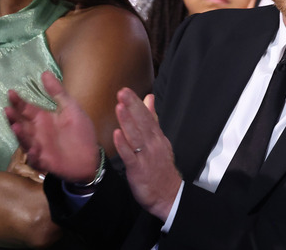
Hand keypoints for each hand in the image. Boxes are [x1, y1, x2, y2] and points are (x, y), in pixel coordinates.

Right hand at [6, 72, 99, 182]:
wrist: (90, 157)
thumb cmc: (80, 132)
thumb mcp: (71, 108)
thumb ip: (58, 92)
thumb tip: (45, 72)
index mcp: (43, 118)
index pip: (26, 108)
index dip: (18, 101)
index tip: (11, 92)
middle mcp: (37, 132)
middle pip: (21, 123)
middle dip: (13, 117)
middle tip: (8, 109)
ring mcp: (39, 146)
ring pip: (25, 140)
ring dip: (20, 134)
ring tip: (15, 126)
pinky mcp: (44, 160)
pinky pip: (36, 158)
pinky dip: (33, 153)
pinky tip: (33, 148)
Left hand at [113, 89, 180, 221]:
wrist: (168, 194)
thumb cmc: (160, 167)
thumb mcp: (159, 140)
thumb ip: (153, 119)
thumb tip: (149, 99)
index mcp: (157, 137)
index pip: (147, 116)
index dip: (136, 103)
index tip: (126, 90)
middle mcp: (153, 144)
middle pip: (142, 123)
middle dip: (132, 107)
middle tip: (122, 92)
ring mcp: (146, 156)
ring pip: (136, 136)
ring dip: (128, 121)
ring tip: (120, 107)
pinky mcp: (138, 170)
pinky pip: (130, 156)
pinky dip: (124, 145)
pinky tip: (117, 135)